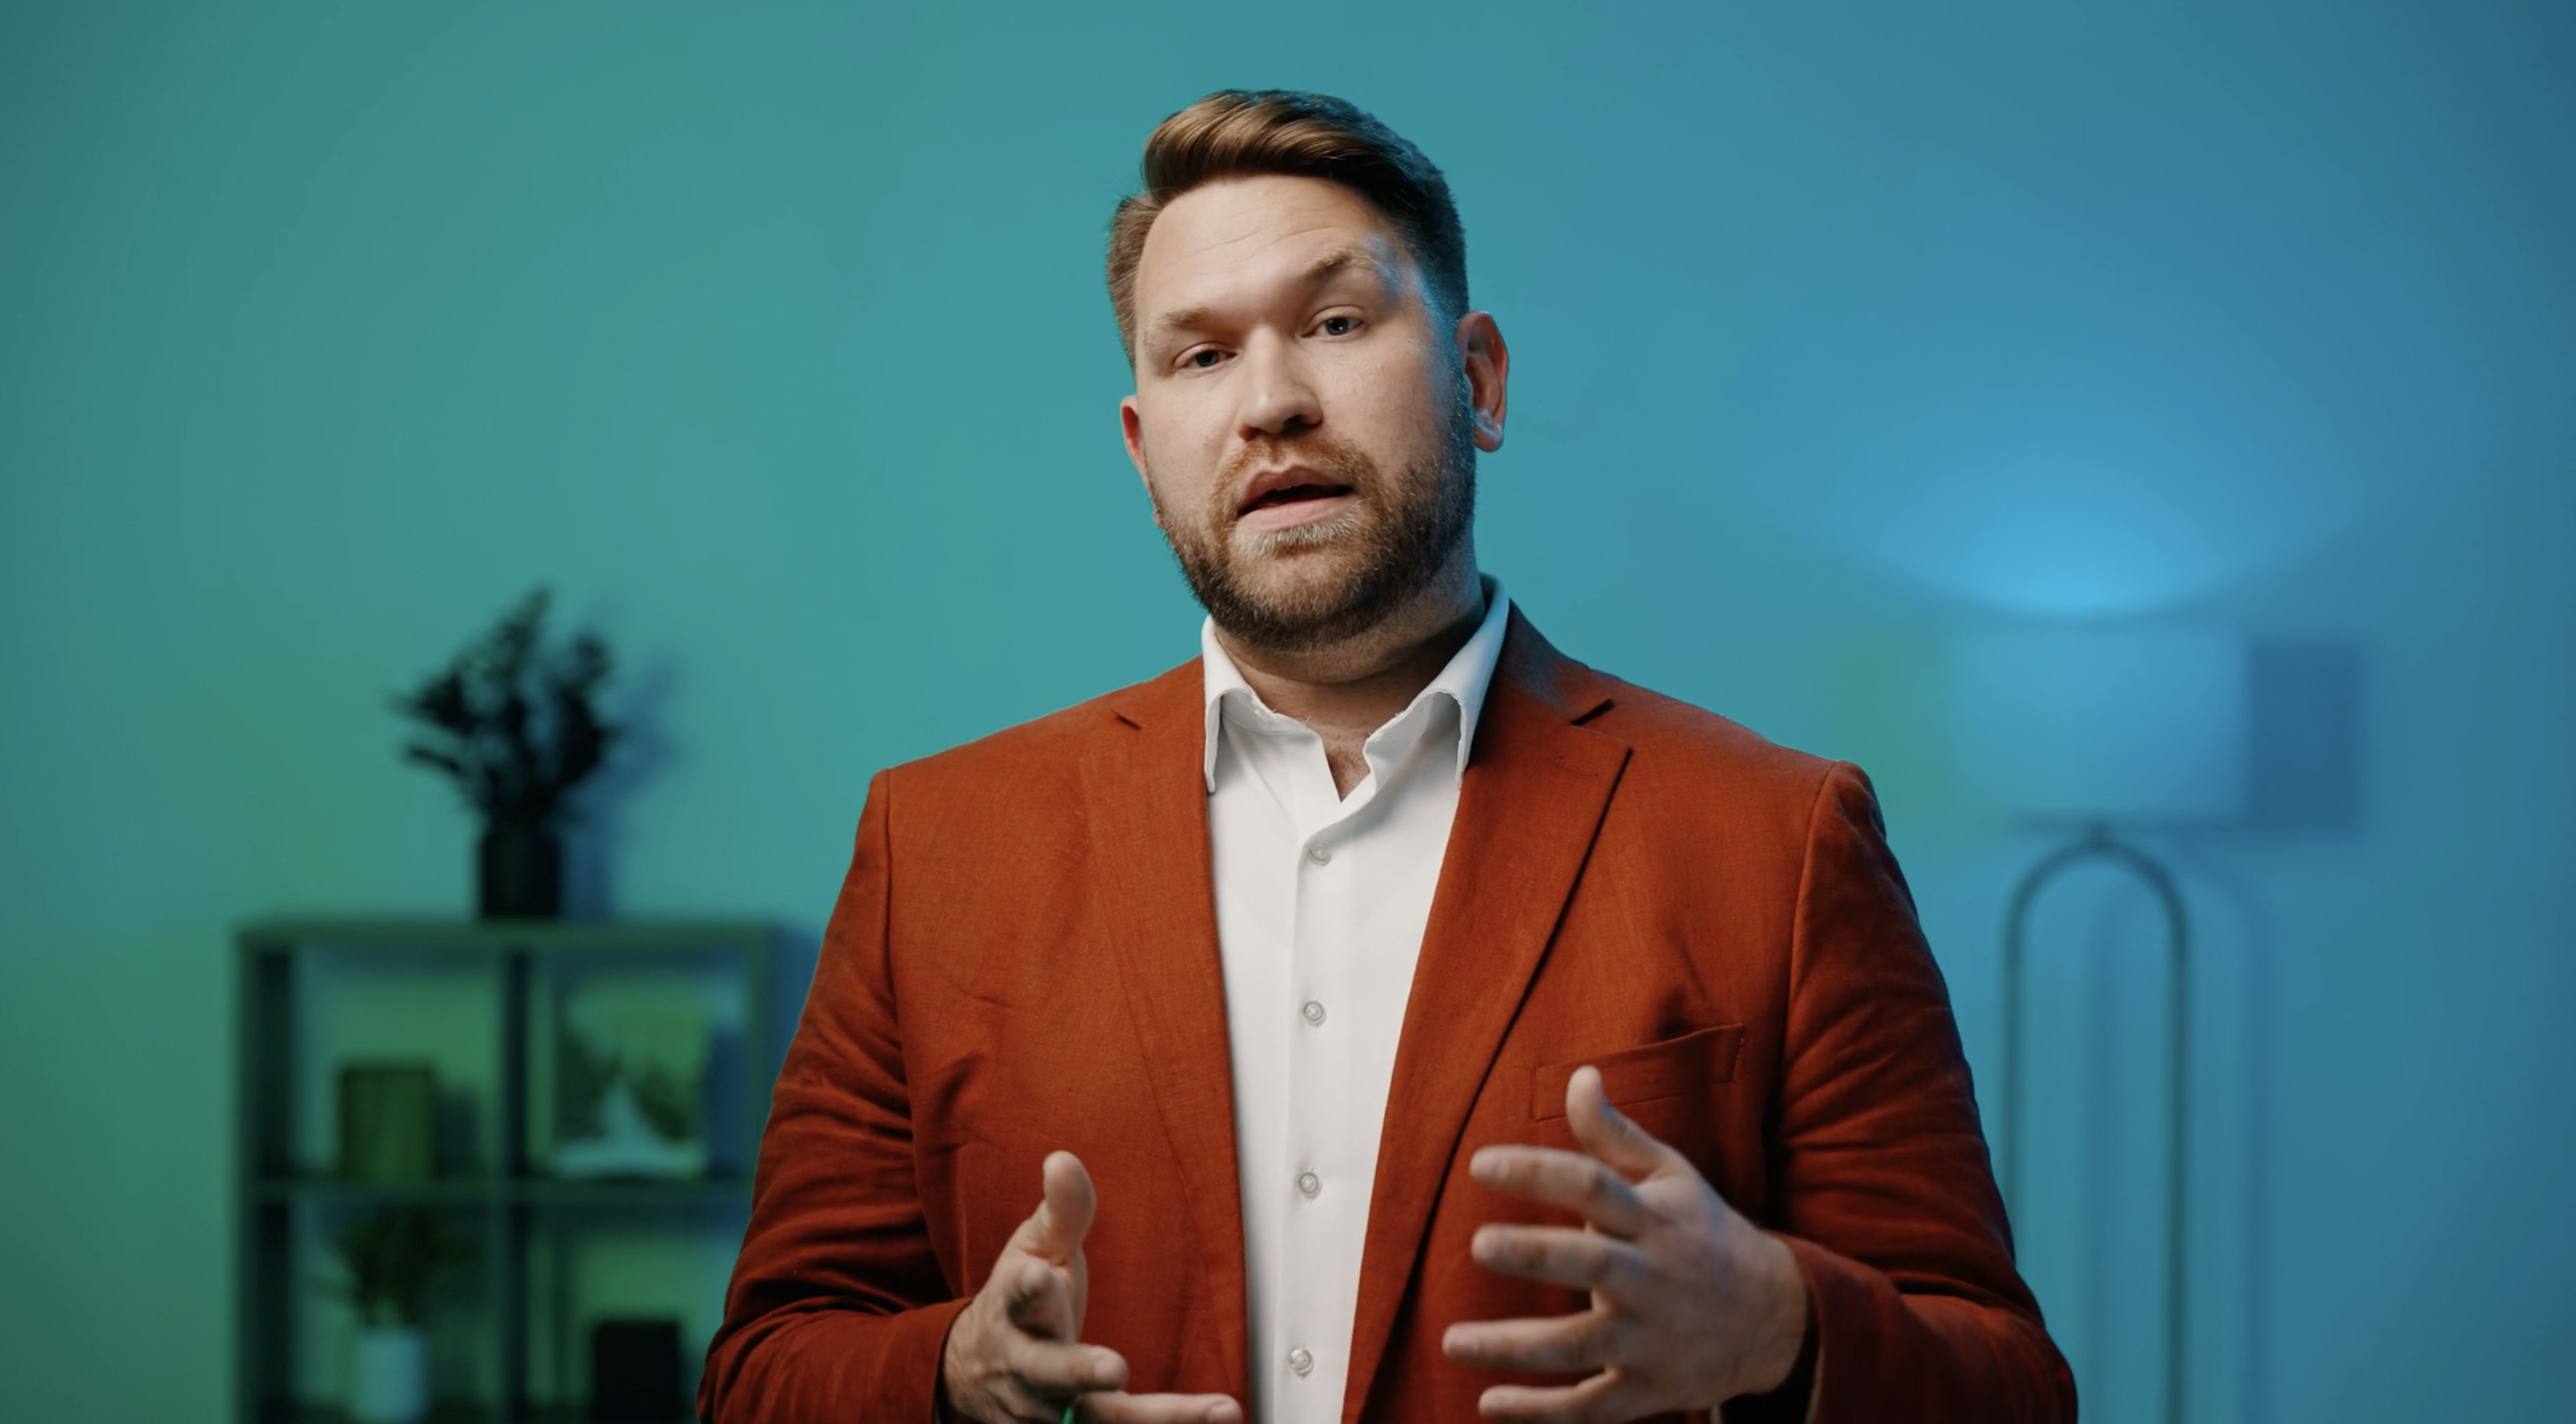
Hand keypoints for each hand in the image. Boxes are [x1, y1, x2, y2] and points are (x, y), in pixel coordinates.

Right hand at [940, 1151, 1244, 1423]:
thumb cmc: (1020, 1302)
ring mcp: (1048, 1411)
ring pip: (1099, 1421)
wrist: (972, 1373)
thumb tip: (1064, 1160)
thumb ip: (1061, 1211)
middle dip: (1081, 1371)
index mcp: (1021, 1310)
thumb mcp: (1034, 1250)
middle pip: (1053, 1374)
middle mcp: (1031, 1367)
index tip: (1038, 1276)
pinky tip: (1216, 1423)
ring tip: (1219, 1410)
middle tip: (1113, 1367)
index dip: (1028, 1287)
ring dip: (1159, 1419)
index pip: (1019, 1296)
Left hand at [1441, 1067, 1810, 1421]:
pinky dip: (1542, 1412)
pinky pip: (1591, 1408)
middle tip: (1478, 1245)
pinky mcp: (1649, 1391)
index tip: (1480, 1164)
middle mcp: (1652, 1278)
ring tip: (1452, 1340)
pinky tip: (1489, 1404)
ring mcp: (1650, 1339)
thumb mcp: (1671, 1176)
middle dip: (1534, 1255)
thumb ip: (1614, 1135)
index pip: (1593, 1185)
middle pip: (1590, 1264)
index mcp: (1653, 1219)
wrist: (1775, 1318)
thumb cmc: (1703, 1233)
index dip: (1538, 1172)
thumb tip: (1578, 1075)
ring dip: (1514, 1347)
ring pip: (1578, 1346)